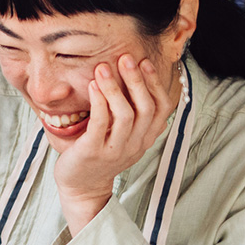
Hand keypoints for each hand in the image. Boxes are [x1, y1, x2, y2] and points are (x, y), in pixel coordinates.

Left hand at [52, 55, 177, 234]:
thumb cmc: (101, 154)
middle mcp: (135, 145)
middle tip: (125, 58)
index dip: (155, 84)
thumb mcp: (124, 137)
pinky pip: (100, 124)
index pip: (162, 108)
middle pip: (145, 108)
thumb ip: (135, 117)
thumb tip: (145, 88)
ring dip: (115, 88)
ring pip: (125, 115)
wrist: (82, 186)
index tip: (145, 62)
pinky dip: (99, 102)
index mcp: (145, 139)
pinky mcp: (93, 152)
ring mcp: (115, 150)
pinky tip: (92, 86)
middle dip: (136, 80)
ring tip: (103, 68)